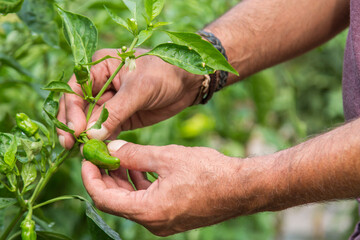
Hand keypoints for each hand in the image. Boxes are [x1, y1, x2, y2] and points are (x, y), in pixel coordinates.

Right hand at [57, 48, 202, 148]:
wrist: (188, 82)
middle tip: (70, 146)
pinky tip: (99, 152)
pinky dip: (102, 142)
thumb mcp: (139, 89)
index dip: (72, 112)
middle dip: (74, 127)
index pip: (76, 91)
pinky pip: (106, 131)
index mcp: (99, 68)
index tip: (75, 131)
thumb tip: (91, 135)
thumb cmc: (164, 74)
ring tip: (84, 153)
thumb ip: (115, 112)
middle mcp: (100, 85)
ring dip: (87, 138)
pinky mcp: (121, 118)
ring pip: (90, 123)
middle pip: (79, 109)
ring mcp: (110, 103)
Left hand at [81, 140, 243, 235]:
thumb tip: (111, 149)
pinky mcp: (171, 217)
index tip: (87, 157)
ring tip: (120, 156)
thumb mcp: (167, 157)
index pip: (103, 198)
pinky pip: (145, 203)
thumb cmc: (208, 172)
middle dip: (105, 176)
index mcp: (148, 210)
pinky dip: (137, 186)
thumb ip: (135, 154)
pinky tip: (140, 168)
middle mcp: (153, 223)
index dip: (91, 176)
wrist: (241, 188)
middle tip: (102, 153)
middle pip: (115, 201)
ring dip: (121, 180)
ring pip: (130, 201)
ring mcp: (162, 222)